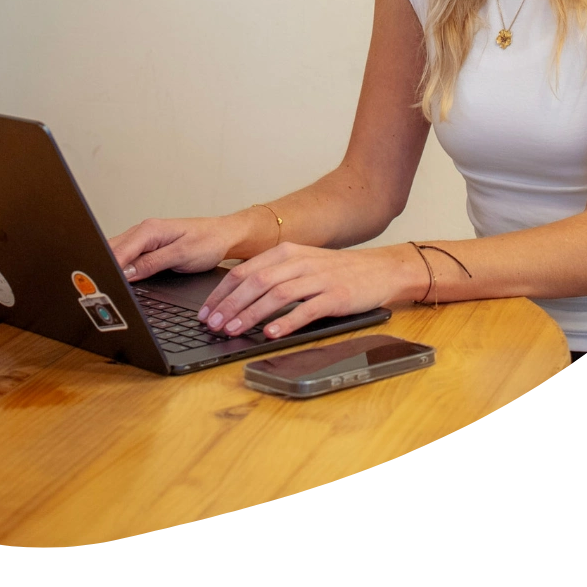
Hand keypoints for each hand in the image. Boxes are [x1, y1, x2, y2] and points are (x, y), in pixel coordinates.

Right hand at [109, 216, 243, 280]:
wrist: (224, 235)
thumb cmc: (208, 242)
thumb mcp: (181, 255)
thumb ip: (152, 263)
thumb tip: (126, 272)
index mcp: (150, 230)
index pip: (118, 251)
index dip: (108, 269)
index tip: (103, 284)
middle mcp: (144, 231)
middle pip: (112, 250)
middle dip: (104, 267)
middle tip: (100, 288)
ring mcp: (145, 238)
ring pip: (118, 252)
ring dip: (111, 266)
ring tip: (107, 284)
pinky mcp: (148, 246)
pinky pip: (128, 255)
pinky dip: (121, 266)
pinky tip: (119, 278)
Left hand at [196, 242, 417, 339]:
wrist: (380, 270)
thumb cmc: (336, 272)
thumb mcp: (302, 265)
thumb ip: (273, 275)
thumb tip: (236, 298)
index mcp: (287, 253)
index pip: (245, 271)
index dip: (221, 293)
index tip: (205, 312)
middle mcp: (299, 262)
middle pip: (256, 281)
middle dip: (230, 304)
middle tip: (213, 324)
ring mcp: (318, 278)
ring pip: (276, 294)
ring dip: (251, 314)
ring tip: (234, 330)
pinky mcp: (336, 295)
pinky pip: (306, 309)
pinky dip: (286, 322)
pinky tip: (271, 333)